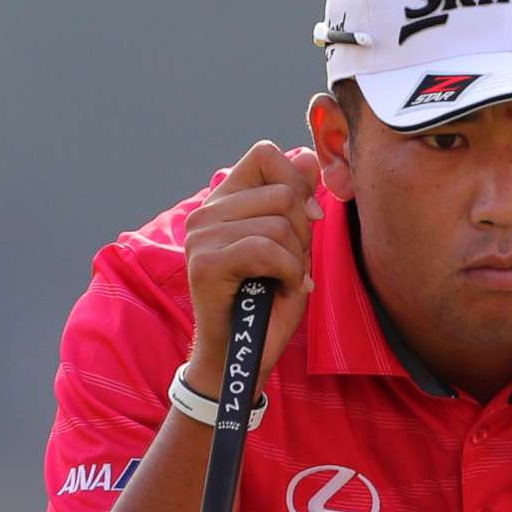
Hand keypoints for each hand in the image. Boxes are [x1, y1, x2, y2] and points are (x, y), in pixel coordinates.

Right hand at [183, 139, 322, 397]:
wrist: (243, 356)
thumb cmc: (268, 304)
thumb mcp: (292, 245)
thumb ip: (297, 200)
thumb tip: (307, 155)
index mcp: (226, 201)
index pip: (264, 154)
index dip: (297, 181)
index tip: (310, 218)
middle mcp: (207, 213)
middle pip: (281, 192)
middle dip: (304, 232)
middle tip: (294, 265)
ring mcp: (201, 237)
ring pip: (278, 224)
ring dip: (296, 259)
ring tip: (285, 281)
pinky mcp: (205, 264)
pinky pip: (265, 249)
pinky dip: (287, 271)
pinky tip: (283, 289)